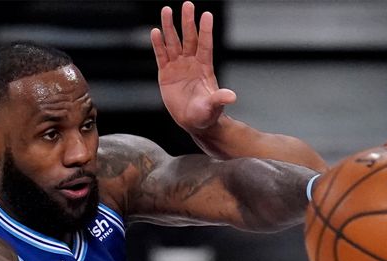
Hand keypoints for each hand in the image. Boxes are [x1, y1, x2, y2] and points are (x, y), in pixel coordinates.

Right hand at [152, 1, 235, 133]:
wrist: (194, 123)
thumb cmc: (207, 115)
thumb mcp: (214, 107)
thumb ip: (219, 99)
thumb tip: (231, 96)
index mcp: (205, 68)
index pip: (205, 45)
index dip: (205, 30)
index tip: (206, 14)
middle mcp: (191, 63)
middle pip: (189, 38)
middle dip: (187, 21)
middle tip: (187, 5)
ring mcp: (178, 67)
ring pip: (173, 42)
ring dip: (169, 27)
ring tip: (167, 10)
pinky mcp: (165, 73)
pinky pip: (161, 55)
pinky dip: (158, 44)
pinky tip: (155, 31)